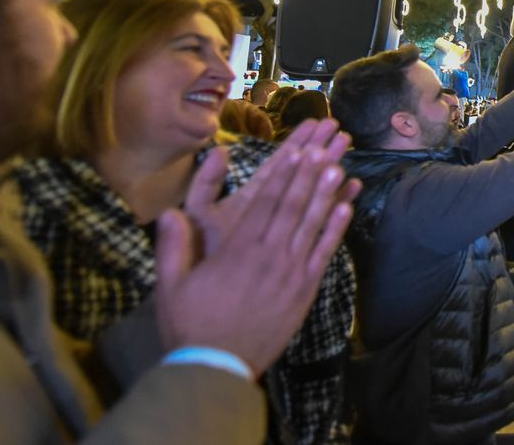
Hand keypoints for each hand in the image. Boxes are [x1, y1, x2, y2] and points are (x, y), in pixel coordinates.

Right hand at [155, 121, 358, 375]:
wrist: (217, 367)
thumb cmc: (191, 326)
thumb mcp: (171, 286)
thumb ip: (172, 247)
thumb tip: (168, 212)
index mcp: (237, 250)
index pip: (264, 202)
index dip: (283, 173)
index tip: (296, 149)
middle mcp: (268, 255)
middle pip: (292, 205)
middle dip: (308, 173)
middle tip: (323, 146)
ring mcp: (290, 273)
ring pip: (311, 225)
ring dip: (326, 194)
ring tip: (338, 166)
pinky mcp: (304, 291)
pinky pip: (323, 254)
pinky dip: (335, 230)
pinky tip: (345, 209)